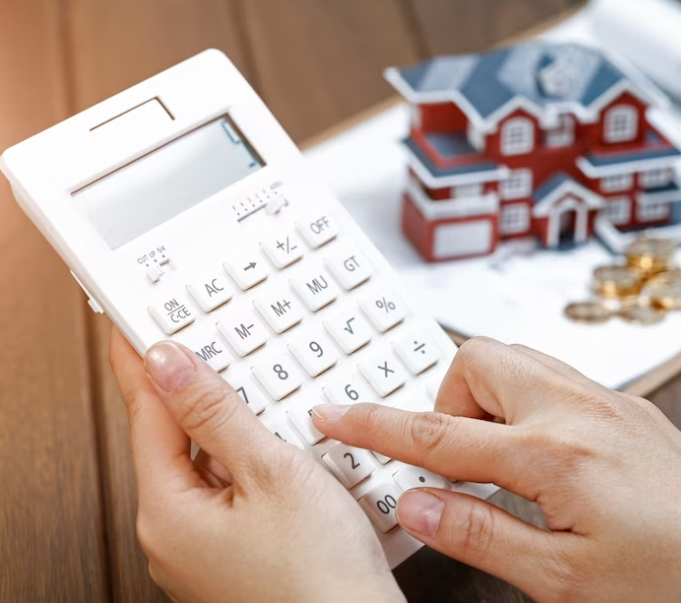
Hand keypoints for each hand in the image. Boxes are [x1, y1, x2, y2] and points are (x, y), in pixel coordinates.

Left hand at [110, 330, 403, 602]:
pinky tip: (280, 448)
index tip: (141, 324)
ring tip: (253, 390)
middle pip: (174, 441)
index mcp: (168, 513)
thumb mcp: (271, 474)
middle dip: (191, 391)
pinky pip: (232, 494)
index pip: (145, 414)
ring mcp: (205, 550)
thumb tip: (172, 365)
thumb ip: (216, 414)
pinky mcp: (238, 556)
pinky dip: (250, 463)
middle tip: (203, 343)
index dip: (144, 361)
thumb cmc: (318, 578)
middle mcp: (175, 536)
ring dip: (229, 428)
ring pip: (209, 467)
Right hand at [311, 337, 680, 601]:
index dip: (373, 425)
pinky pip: (552, 378)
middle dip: (445, 401)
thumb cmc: (676, 582)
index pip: (437, 433)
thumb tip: (418, 506)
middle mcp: (578, 409)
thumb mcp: (565, 582)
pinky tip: (542, 458)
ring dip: (487, 402)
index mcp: (554, 455)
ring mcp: (606, 400)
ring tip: (500, 465)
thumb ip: (482, 536)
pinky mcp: (626, 405)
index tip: (333, 414)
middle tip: (456, 462)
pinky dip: (525, 404)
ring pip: (516, 360)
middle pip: (476, 358)